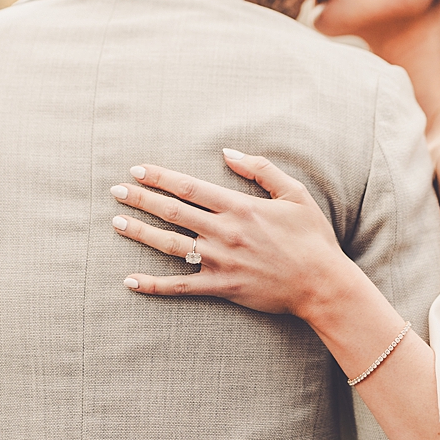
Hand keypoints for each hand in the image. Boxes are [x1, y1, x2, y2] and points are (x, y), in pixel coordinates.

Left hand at [109, 148, 360, 318]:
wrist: (324, 285)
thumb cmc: (312, 238)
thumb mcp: (294, 193)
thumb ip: (261, 169)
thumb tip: (227, 152)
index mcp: (239, 206)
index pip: (188, 187)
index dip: (159, 177)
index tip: (137, 170)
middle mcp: (224, 231)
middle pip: (172, 211)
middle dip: (140, 199)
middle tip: (116, 191)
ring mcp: (219, 260)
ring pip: (169, 244)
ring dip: (140, 233)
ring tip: (117, 223)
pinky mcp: (220, 286)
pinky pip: (180, 286)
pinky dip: (153, 285)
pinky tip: (129, 281)